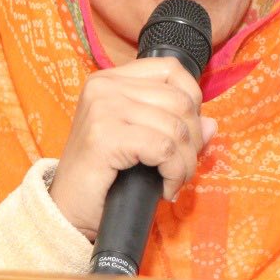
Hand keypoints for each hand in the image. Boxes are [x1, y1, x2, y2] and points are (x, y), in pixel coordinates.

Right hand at [48, 57, 217, 240]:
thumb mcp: (141, 143)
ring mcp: (103, 108)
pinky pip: (164, 148)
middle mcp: (104, 86)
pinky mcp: (105, 135)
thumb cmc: (104, 177)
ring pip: (176, 127)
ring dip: (185, 162)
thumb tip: (212, 124)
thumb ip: (174, 127)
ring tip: (173, 181)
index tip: (186, 134)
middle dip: (193, 140)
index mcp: (111, 79)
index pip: (171, 69)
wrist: (67, 211)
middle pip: (180, 100)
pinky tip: (165, 188)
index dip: (192, 100)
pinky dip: (173, 172)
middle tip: (181, 168)